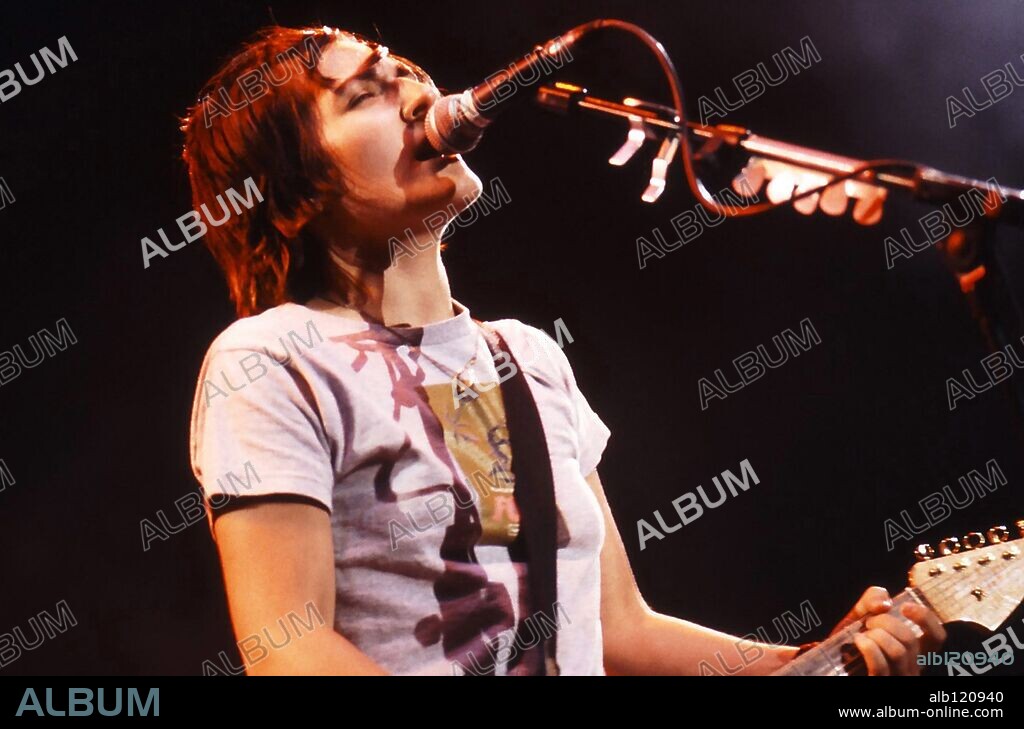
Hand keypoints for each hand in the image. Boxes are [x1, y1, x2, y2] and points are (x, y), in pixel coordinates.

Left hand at [832, 586, 946, 675]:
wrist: (829, 662)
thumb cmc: (849, 641)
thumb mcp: (860, 615)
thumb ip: (872, 599)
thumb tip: (885, 603)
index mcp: (912, 650)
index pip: (937, 637)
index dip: (926, 619)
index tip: (904, 607)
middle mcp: (910, 667)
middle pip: (910, 640)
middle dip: (885, 622)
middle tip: (868, 623)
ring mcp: (896, 678)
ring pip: (898, 652)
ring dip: (876, 635)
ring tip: (861, 635)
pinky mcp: (879, 684)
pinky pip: (880, 667)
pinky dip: (868, 647)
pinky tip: (858, 640)